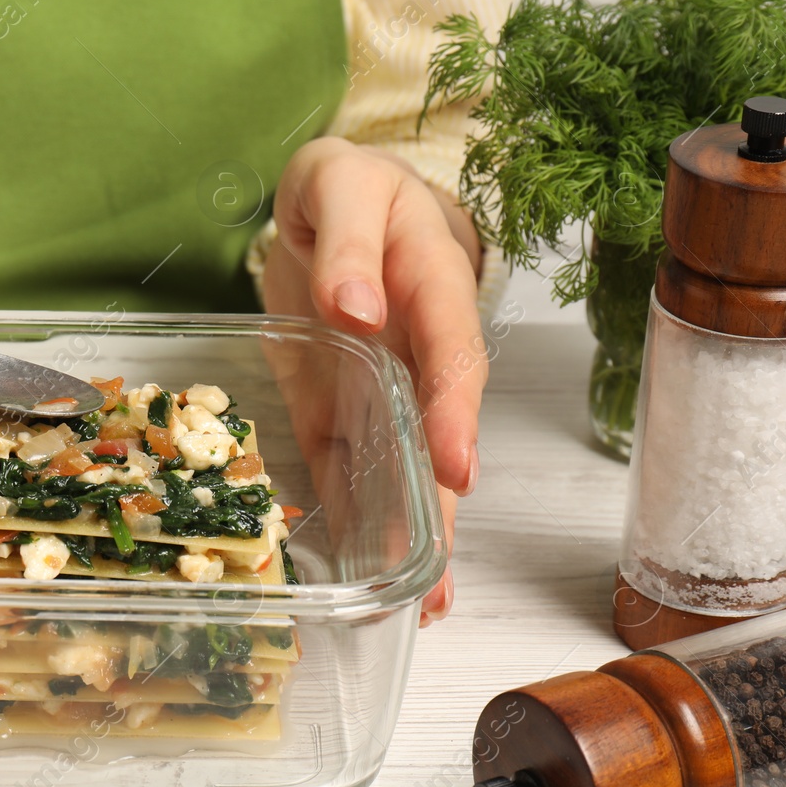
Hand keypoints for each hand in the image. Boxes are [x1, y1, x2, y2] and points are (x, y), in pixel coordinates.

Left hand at [264, 137, 485, 626]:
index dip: (455, 413)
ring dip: (413, 530)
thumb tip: (359, 308)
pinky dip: (358, 517)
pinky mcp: (336, 408)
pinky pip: (351, 465)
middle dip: (443, 506)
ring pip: (404, 462)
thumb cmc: (344, 185)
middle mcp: (417, 348)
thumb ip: (348, 240)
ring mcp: (381, 386)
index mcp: (430, 285)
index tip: (456, 468)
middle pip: (438, 431)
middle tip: (439, 578)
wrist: (329, 198)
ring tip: (422, 603)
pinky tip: (370, 572)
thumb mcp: (339, 184)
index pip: (453, 355)